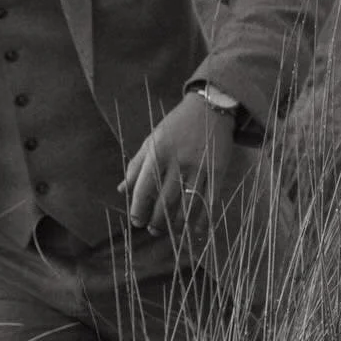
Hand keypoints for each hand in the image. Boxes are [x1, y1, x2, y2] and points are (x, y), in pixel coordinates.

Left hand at [119, 93, 236, 236]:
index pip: (144, 188)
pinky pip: (210, 199)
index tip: (136, 221)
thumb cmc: (175, 126)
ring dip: (178, 223)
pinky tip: (196, 229)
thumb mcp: (151, 141)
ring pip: (187, 203)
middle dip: (157, 220)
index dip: (139, 208)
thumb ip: (136, 166)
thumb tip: (121, 190)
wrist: (210, 108)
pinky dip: (203, 217)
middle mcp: (177, 161)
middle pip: (165, 200)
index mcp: (157, 153)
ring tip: (171, 232)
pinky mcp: (218, 169)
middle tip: (153, 230)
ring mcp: (199, 166)